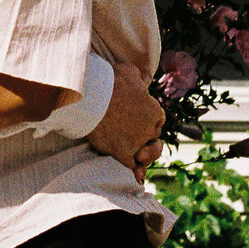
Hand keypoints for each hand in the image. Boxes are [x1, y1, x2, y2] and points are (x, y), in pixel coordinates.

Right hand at [86, 61, 165, 184]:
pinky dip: (136, 172)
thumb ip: (137, 78)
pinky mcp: (123, 153)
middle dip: (144, 135)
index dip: (149, 120)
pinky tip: (137, 176)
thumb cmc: (108, 81)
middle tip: (131, 132)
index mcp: (154, 110)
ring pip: (149, 155)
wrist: (91, 96)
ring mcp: (137, 143)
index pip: (157, 119)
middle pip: (152, 136)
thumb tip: (139, 80)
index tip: (139, 119)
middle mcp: (149, 128)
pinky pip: (133, 167)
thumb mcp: (128, 71)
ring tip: (141, 155)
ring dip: (147, 155)